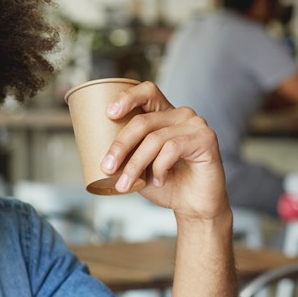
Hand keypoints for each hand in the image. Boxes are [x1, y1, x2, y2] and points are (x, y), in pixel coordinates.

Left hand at [102, 81, 228, 221]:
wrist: (193, 205)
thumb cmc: (165, 183)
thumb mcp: (138, 166)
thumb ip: (124, 154)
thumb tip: (91, 148)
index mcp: (164, 114)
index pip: (146, 91)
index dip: (127, 97)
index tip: (109, 114)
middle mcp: (181, 114)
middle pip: (143, 121)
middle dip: (120, 146)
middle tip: (107, 168)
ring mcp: (195, 124)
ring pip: (155, 139)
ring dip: (135, 165)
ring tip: (125, 185)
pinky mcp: (206, 139)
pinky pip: (172, 149)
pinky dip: (159, 168)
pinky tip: (158, 181)